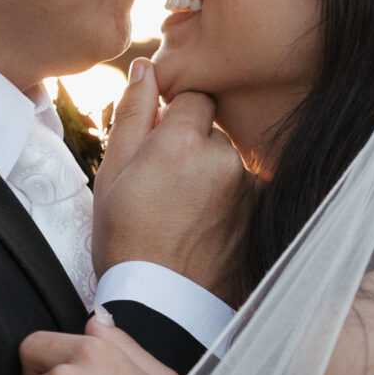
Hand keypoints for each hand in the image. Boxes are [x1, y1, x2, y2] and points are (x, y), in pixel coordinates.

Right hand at [90, 61, 249, 299]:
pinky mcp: (261, 214)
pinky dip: (229, 204)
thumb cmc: (126, 241)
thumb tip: (146, 67)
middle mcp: (223, 158)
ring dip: (212, 177)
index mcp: (182, 141)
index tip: (160, 147)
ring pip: (228, 163)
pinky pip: (245, 192)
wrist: (162, 307)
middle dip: (193, 148)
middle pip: (213, 131)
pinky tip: (205, 230)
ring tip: (185, 216)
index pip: (194, 97)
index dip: (175, 119)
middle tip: (166, 190)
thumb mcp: (112, 173)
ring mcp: (247, 188)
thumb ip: (132, 114)